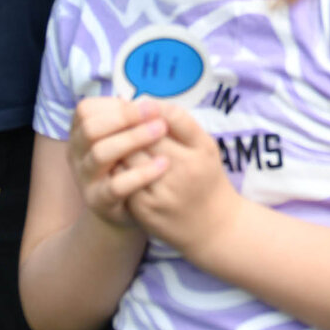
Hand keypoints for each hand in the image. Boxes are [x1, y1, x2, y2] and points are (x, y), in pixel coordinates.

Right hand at [66, 96, 169, 227]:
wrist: (128, 208)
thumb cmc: (129, 163)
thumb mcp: (125, 137)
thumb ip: (129, 120)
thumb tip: (147, 100)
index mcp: (81, 134)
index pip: (86, 111)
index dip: (116, 106)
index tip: (148, 104)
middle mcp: (77, 154)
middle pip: (91, 129)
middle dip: (125, 118)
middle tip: (157, 115)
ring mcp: (85, 179)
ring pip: (100, 154)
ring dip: (133, 139)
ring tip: (161, 130)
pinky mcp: (99, 201)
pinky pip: (116, 186)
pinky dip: (141, 173)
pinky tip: (163, 164)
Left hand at [126, 103, 241, 260]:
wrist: (214, 228)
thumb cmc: (208, 180)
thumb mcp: (206, 146)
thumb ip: (181, 123)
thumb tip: (148, 102)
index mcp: (199, 151)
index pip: (167, 119)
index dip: (149, 110)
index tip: (141, 106)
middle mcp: (181, 171)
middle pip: (143, 139)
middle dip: (129, 126)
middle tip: (120, 119)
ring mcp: (160, 192)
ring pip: (127, 159)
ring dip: (118, 147)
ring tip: (115, 139)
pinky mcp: (144, 210)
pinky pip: (121, 182)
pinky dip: (116, 170)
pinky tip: (117, 164)